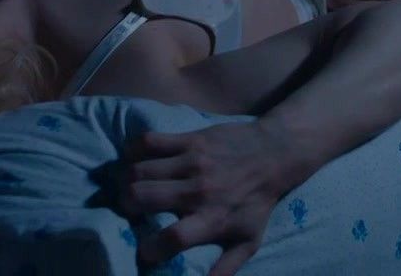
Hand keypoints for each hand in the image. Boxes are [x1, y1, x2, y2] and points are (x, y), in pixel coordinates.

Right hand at [118, 123, 286, 275]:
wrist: (275, 153)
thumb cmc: (258, 201)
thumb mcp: (248, 241)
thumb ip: (225, 268)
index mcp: (212, 220)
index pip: (172, 238)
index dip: (150, 249)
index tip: (144, 251)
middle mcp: (199, 191)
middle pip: (143, 197)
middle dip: (125, 205)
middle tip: (128, 208)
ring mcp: (192, 162)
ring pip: (140, 170)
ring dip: (125, 180)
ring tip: (128, 185)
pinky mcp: (190, 139)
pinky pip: (149, 142)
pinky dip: (133, 150)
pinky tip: (133, 159)